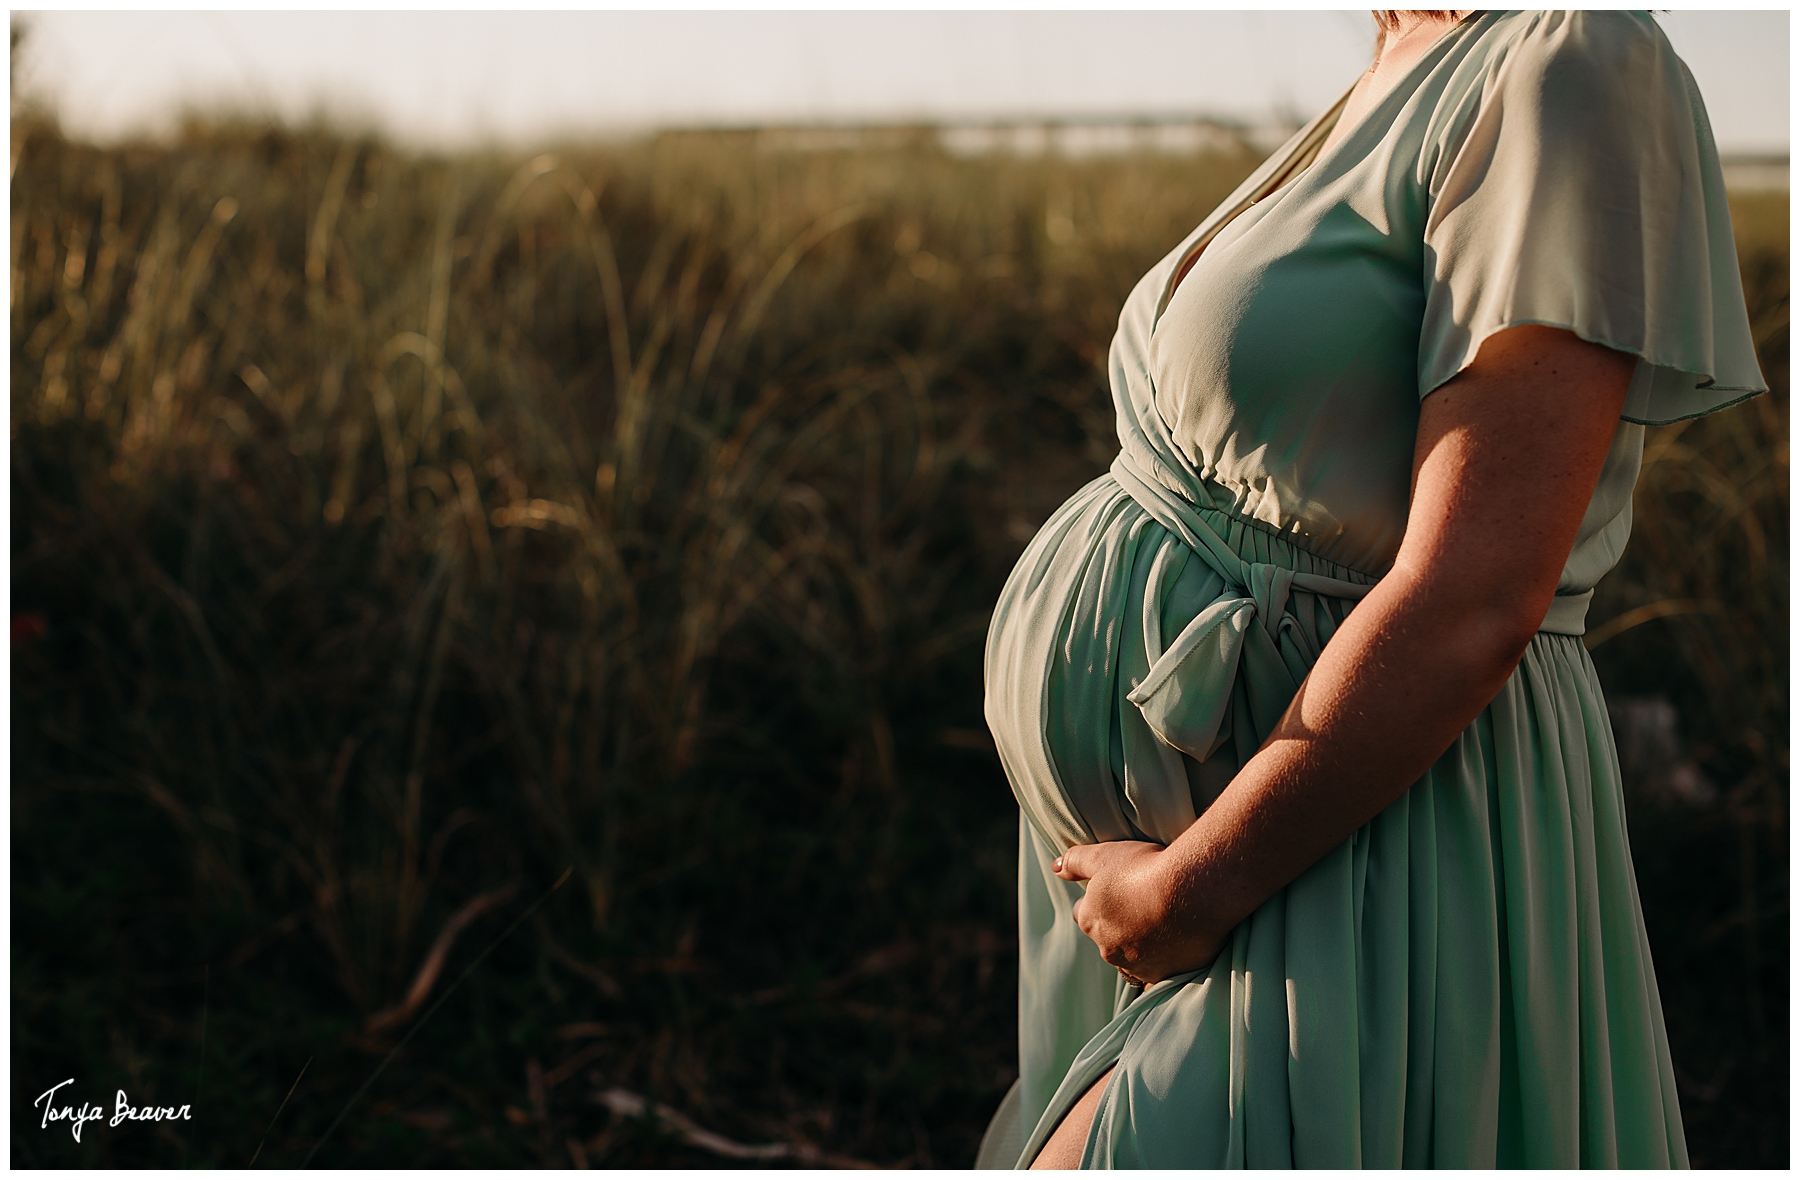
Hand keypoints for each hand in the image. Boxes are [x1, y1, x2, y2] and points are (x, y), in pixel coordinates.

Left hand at [1054, 841, 1225, 985]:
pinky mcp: (1167, 974)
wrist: (1191, 892)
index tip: (1117, 890)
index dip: (1098, 900)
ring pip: (1133, 957)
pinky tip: (1176, 944)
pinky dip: (1165, 960)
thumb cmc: (1144, 869)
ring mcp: (1138, 965)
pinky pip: (1161, 970)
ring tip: (1163, 923)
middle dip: (1120, 925)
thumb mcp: (1103, 855)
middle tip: (1142, 903)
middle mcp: (1109, 949)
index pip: (1083, 913)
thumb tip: (1055, 868)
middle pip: (1108, 937)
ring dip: (1142, 944)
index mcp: (1090, 922)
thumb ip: (1075, 861)